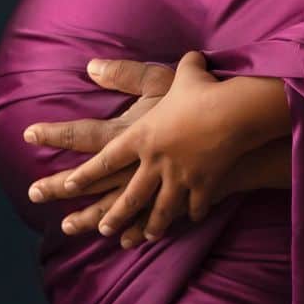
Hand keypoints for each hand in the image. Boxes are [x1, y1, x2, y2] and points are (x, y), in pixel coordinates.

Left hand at [42, 52, 253, 243]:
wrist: (235, 112)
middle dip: (110, 214)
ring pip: (158, 210)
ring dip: (148, 227)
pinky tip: (189, 220)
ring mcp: (179, 178)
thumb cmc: (202, 89)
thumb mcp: (165, 75)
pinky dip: (191, 214)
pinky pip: (194, 206)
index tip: (68, 186)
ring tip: (139, 239)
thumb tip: (92, 64)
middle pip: (126, 195)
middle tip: (99, 228)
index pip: (105, 158)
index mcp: (141, 135)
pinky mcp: (203, 186)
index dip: (84, 174)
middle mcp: (154, 162)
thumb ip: (128, 71)